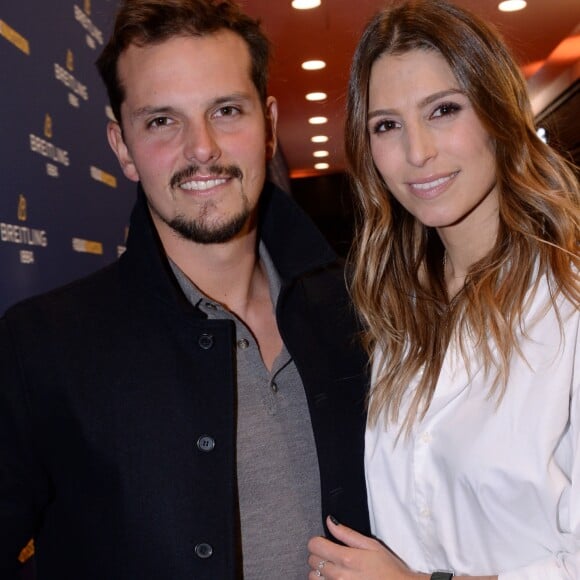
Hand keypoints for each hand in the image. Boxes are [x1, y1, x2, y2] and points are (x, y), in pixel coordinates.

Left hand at [307, 515, 423, 579]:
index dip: (318, 541)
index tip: (325, 542)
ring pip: (313, 577)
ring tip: (334, 569)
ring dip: (320, 571)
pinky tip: (335, 579)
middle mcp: (339, 576)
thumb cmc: (388, 568)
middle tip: (332, 555)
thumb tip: (330, 521)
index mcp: (347, 558)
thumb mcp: (371, 545)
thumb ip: (347, 533)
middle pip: (312, 560)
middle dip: (319, 554)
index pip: (314, 545)